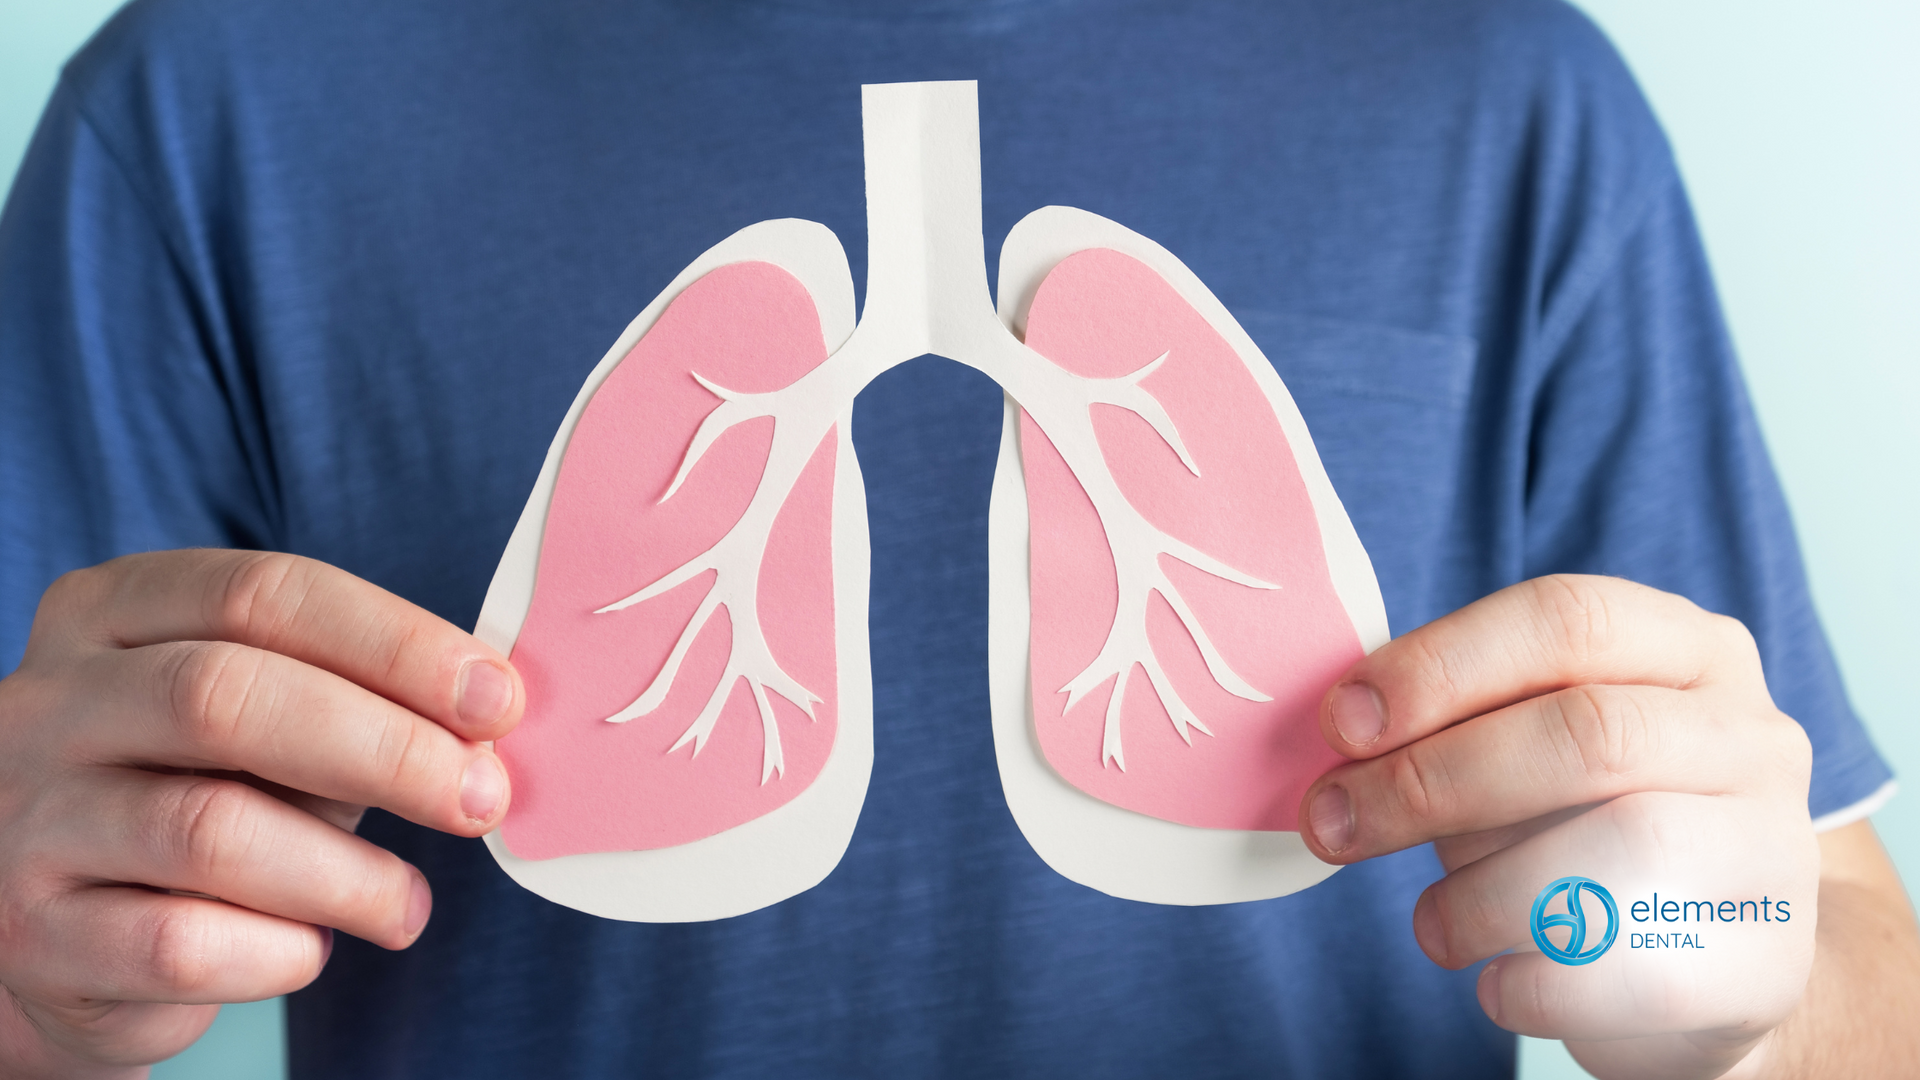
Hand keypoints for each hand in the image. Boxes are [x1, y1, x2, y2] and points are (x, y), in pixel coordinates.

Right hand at [0, 550, 522, 1077]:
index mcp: (113, 613)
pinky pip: (181, 944)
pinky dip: (279, 951)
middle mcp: (49, 703)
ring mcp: (26, 819)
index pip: (263, 594)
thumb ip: (352, 704)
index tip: (496, 700)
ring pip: (208, 830)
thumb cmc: (199, 792)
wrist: (61, 931)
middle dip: (385, 749)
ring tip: (407, 905)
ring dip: (347, 875)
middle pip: (227, 698)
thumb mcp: (265, 723)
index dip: (395, 644)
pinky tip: (311, 948)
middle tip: (481, 798)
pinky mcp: (34, 936)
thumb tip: (485, 728)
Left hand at [1300, 575, 1817, 1079]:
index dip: (1443, 665)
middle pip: (1587, 732)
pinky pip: (1636, 974)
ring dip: (1482, 893)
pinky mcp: (1768, 965)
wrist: (1715, 956)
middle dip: (1434, 780)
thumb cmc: (1585, 821)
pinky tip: (1496, 981)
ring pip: (1618, 852)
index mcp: (1686, 647)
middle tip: (1336, 822)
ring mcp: (1775, 849)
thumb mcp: (1530, 740)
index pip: (1568, 618)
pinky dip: (1535, 983)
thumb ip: (1456, 719)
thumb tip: (1344, 733)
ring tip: (1433, 924)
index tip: (1344, 721)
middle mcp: (1749, 733)